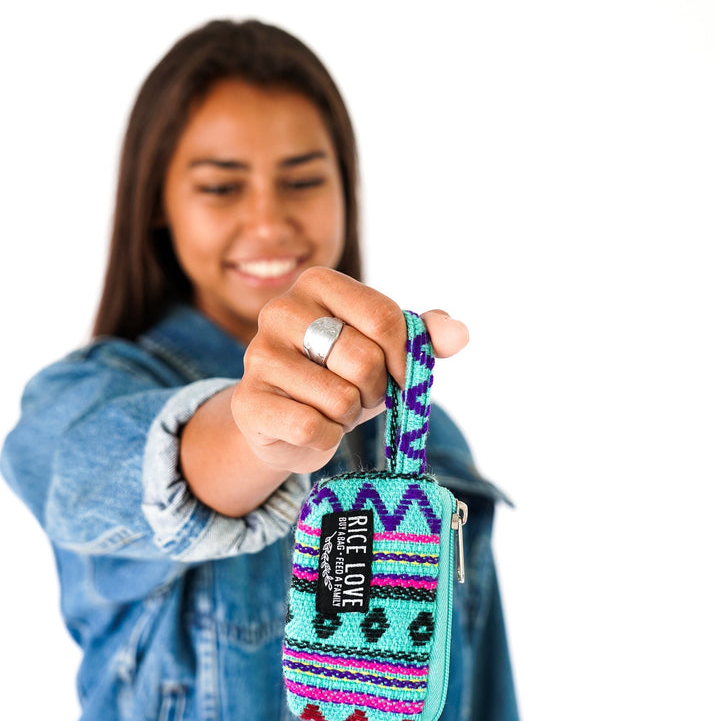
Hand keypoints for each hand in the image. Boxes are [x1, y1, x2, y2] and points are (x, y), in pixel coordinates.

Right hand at [231, 267, 468, 474]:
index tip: (403, 377)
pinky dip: (325, 437)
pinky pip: (311, 428)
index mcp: (317, 282)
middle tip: (361, 393)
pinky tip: (313, 428)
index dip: (405, 358)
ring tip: (332, 408)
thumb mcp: (387, 349)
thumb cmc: (343, 375)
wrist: (287, 422)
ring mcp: (258, 355)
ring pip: (340, 398)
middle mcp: (280, 310)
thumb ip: (425, 336)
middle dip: (375, 389)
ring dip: (348, 415)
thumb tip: (459, 333)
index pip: (385, 318)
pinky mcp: (247, 401)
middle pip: (363, 359)